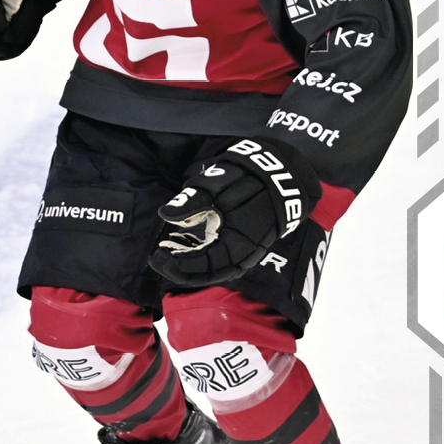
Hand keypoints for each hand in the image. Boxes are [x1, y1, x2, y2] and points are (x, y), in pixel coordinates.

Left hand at [149, 139, 320, 287]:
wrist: (285, 171)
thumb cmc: (251, 175)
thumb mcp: (220, 181)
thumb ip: (194, 199)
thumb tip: (165, 213)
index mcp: (241, 238)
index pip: (208, 264)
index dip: (182, 265)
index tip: (159, 256)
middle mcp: (248, 250)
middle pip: (213, 272)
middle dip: (183, 270)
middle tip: (158, 259)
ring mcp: (252, 248)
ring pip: (220, 269)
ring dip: (194, 267)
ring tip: (171, 255)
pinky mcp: (251, 243)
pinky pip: (228, 260)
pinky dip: (208, 260)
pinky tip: (191, 249)